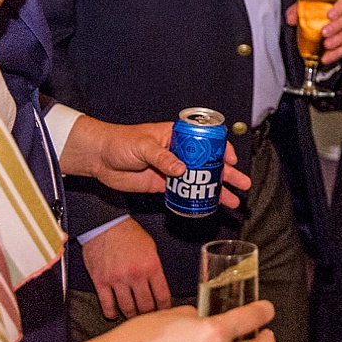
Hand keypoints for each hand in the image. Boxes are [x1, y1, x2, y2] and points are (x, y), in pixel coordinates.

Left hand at [61, 116, 249, 206]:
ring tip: (232, 201)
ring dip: (215, 190)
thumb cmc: (119, 142)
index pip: (206, 140)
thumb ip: (163, 157)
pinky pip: (184, 192)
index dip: (221, 150)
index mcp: (176, 136)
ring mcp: (172, 170)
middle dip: (227, 174)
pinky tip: (207, 206)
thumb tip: (181, 170)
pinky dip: (196, 199)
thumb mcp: (143, 145)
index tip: (231, 160)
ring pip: (200, 180)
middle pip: (208, 163)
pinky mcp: (163, 185)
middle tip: (242, 184)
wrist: (99, 158)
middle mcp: (178, 152)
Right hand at [81, 218, 170, 319]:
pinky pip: (107, 304)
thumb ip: (155, 268)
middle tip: (148, 315)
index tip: (163, 311)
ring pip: (127, 308)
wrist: (105, 224)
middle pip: (146, 306)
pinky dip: (111, 313)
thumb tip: (158, 288)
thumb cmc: (128, 234)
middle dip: (148, 314)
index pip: (162, 296)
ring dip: (131, 315)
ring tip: (133, 316)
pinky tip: (114, 313)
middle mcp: (135, 275)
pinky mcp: (101, 281)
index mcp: (151, 266)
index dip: (164, 308)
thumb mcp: (151, 248)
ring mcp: (117, 280)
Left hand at [286, 0, 341, 65]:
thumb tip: (291, 18)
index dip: (340, 7)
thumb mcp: (308, 7)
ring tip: (327, 46)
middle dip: (339, 26)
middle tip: (325, 33)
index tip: (329, 15)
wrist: (328, 21)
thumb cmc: (322, 11)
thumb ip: (299, 10)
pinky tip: (331, 55)